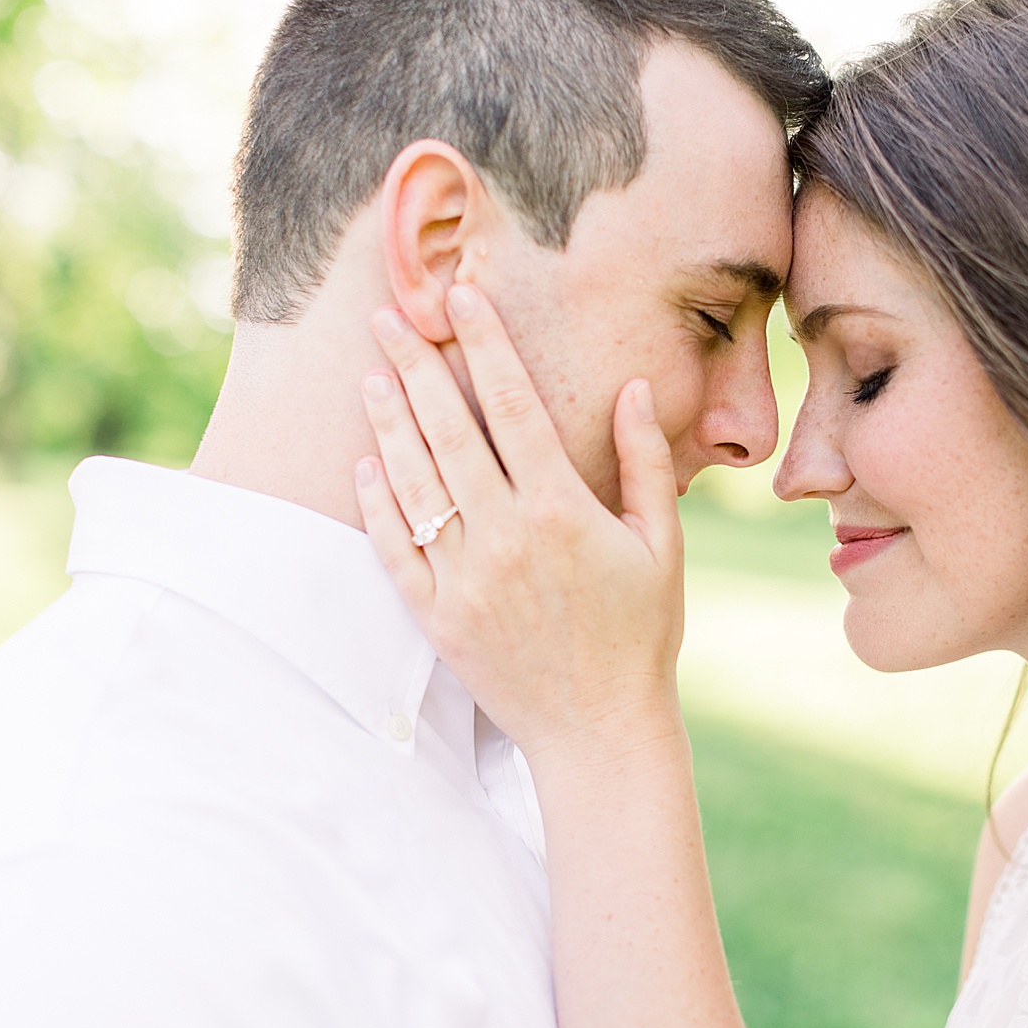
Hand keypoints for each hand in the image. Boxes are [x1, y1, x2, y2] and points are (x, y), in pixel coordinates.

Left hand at [354, 282, 685, 772]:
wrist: (599, 730)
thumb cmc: (640, 634)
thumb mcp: (661, 545)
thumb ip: (645, 463)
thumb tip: (635, 388)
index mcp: (563, 511)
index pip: (514, 406)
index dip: (484, 344)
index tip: (460, 297)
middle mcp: (507, 537)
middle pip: (448, 431)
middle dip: (415, 366)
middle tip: (386, 316)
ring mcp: (466, 578)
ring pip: (413, 483)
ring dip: (387, 423)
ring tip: (370, 375)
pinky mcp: (438, 618)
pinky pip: (394, 550)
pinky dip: (377, 505)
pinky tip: (366, 465)